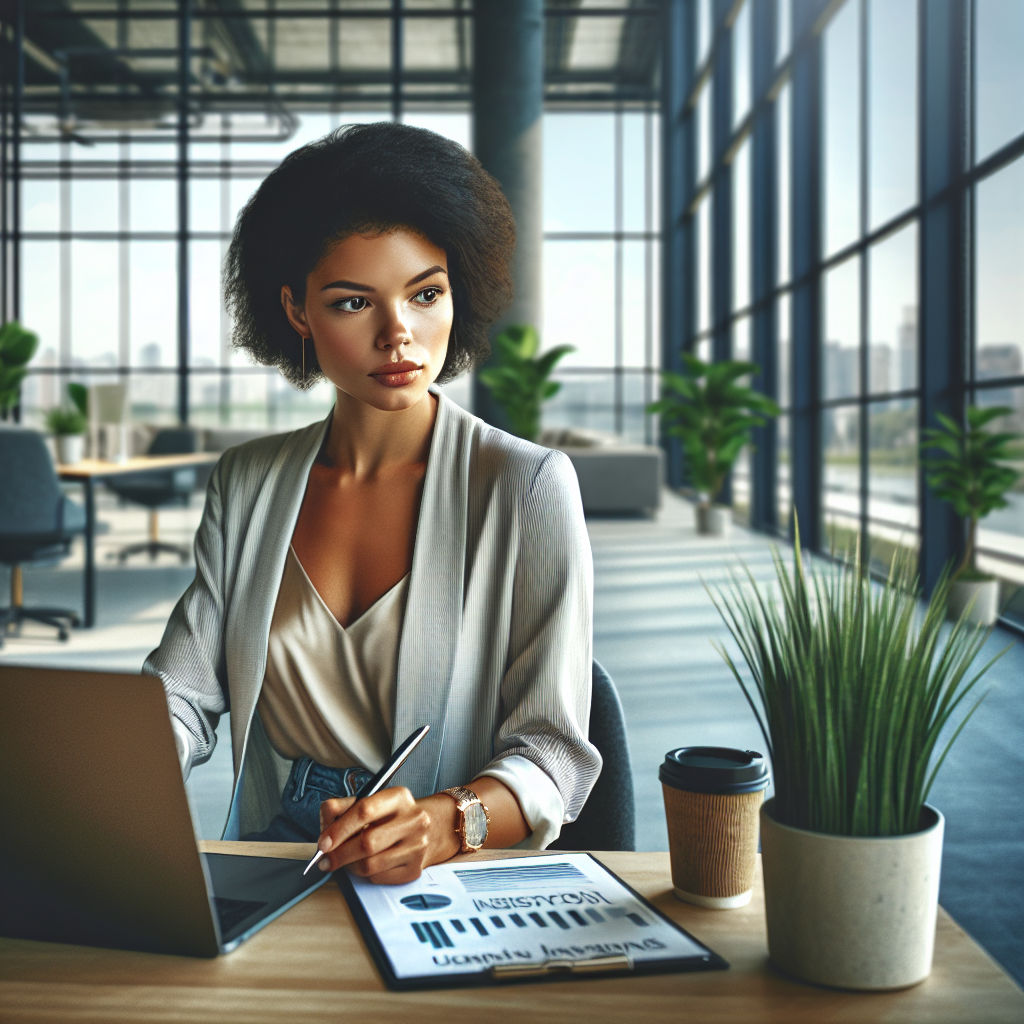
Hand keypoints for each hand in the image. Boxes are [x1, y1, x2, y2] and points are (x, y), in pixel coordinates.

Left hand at [316, 787, 459, 884]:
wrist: (428, 829)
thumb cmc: (391, 816)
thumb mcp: (370, 802)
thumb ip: (343, 807)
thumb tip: (325, 819)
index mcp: (399, 797)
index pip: (364, 810)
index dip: (339, 829)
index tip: (323, 842)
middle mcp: (413, 820)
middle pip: (367, 842)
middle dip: (339, 854)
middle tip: (325, 859)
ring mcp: (417, 846)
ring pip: (370, 865)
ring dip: (349, 866)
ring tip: (344, 861)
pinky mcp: (415, 869)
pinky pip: (379, 878)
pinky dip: (365, 874)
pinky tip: (364, 865)